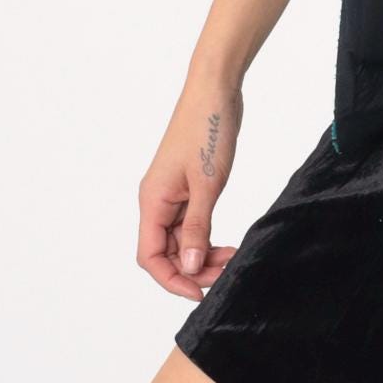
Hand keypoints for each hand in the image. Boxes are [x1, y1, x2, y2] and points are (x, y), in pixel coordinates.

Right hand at [138, 79, 244, 300]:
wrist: (216, 91)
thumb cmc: (208, 130)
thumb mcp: (208, 184)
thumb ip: (199, 228)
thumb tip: (191, 268)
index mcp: (152, 201)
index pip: (150, 256)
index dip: (171, 279)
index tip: (199, 292)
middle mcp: (157, 201)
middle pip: (166, 252)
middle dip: (193, 269)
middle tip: (226, 273)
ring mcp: (172, 194)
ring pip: (181, 240)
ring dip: (203, 255)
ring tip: (232, 258)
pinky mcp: (188, 187)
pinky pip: (192, 224)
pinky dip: (207, 237)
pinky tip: (227, 243)